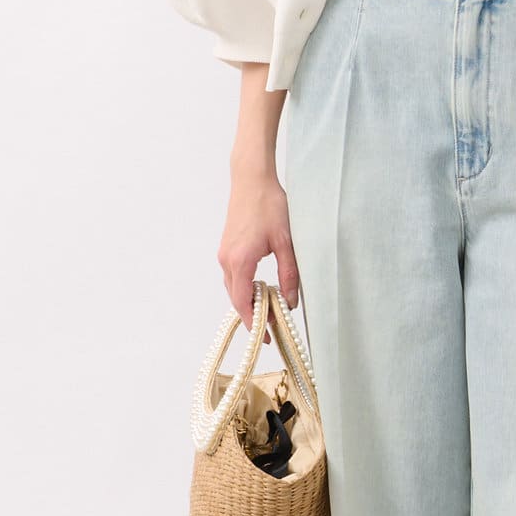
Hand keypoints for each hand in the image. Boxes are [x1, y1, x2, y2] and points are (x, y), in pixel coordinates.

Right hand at [218, 173, 299, 329]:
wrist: (251, 179)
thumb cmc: (269, 204)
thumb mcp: (287, 241)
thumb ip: (289, 273)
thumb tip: (291, 300)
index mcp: (240, 260)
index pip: (243, 301)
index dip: (253, 322)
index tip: (264, 336)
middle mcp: (227, 259)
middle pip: (236, 298)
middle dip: (252, 314)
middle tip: (272, 327)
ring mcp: (224, 253)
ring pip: (233, 287)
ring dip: (248, 300)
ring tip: (269, 310)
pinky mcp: (226, 247)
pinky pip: (232, 276)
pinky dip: (244, 287)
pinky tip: (260, 288)